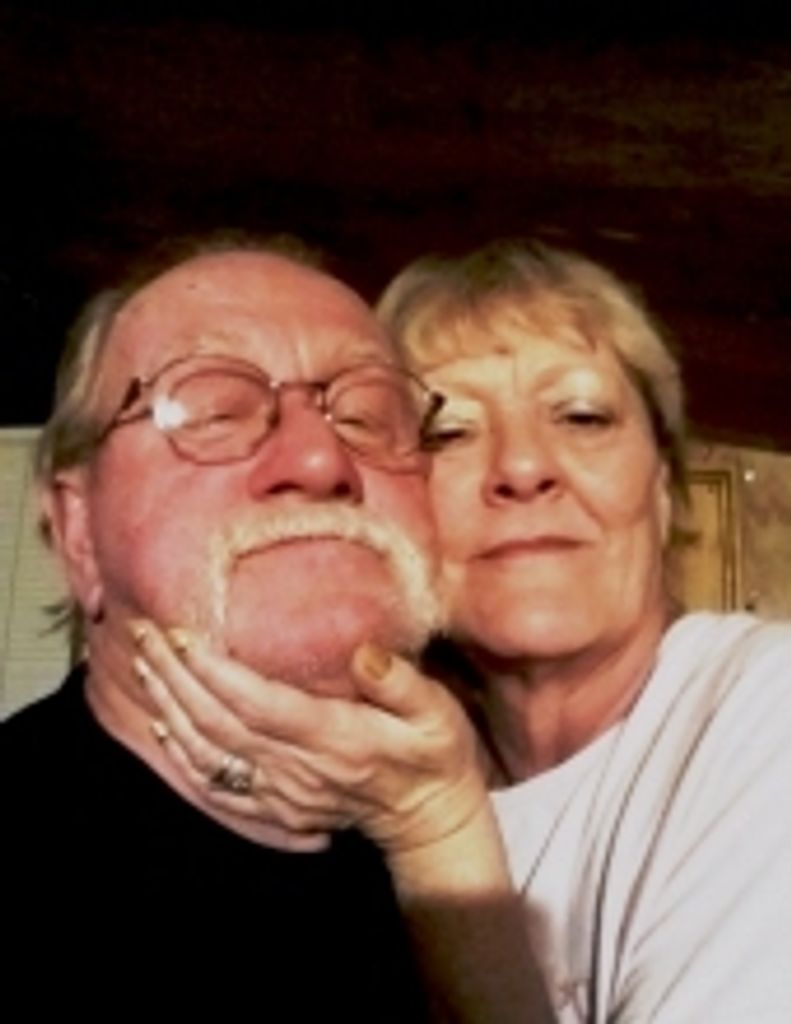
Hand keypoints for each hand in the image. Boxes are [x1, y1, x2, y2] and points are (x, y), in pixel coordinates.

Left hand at [130, 621, 488, 856]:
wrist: (430, 819)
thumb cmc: (434, 757)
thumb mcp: (437, 713)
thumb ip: (401, 684)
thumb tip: (364, 653)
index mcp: (334, 739)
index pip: (257, 704)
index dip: (214, 670)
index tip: (184, 632)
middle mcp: (298, 769)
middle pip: (218, 723)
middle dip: (176, 676)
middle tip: (146, 632)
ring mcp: (282, 792)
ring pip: (207, 753)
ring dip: (169, 707)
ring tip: (145, 664)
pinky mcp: (276, 807)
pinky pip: (216, 785)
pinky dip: (182, 755)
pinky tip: (164, 724)